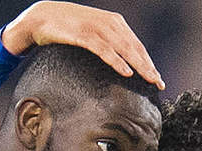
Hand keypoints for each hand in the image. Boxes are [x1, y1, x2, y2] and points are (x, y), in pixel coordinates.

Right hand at [2, 2, 163, 87]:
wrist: (41, 16)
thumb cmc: (68, 27)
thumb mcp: (93, 32)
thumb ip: (108, 42)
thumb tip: (121, 61)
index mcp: (115, 22)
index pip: (137, 45)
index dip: (149, 61)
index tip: (158, 78)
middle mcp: (110, 23)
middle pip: (135, 48)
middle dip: (149, 67)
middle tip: (159, 84)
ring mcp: (97, 28)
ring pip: (124, 49)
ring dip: (139, 66)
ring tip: (150, 80)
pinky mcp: (84, 34)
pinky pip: (104, 50)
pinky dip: (117, 61)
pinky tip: (127, 72)